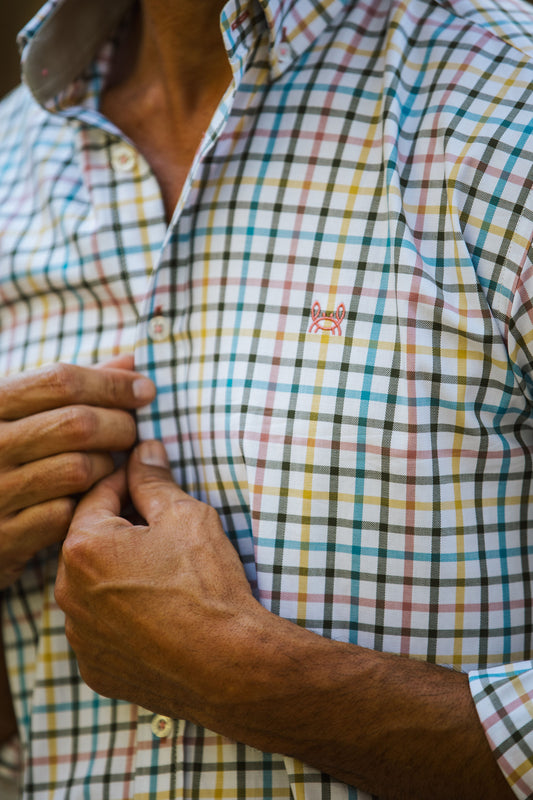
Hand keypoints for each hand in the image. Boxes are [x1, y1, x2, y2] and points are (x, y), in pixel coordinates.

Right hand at [0, 357, 155, 587]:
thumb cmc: (11, 453)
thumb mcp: (28, 412)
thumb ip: (73, 386)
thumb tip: (131, 361)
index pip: (62, 381)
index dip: (112, 383)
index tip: (146, 390)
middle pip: (79, 424)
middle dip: (121, 426)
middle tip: (134, 433)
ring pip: (80, 469)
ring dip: (110, 467)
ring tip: (112, 465)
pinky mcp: (7, 536)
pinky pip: (70, 513)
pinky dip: (91, 504)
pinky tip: (96, 498)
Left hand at [54, 440, 258, 722]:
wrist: (228, 664)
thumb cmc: (206, 585)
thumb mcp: (185, 516)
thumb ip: (154, 480)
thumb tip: (145, 450)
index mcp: (83, 547)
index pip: (98, 495)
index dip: (126, 480)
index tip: (147, 478)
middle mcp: (68, 592)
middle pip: (91, 542)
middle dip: (121, 529)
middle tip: (162, 526)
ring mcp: (80, 636)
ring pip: (94, 586)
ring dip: (119, 572)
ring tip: (164, 572)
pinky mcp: (96, 668)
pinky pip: (102, 628)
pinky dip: (122, 615)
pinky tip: (158, 611)